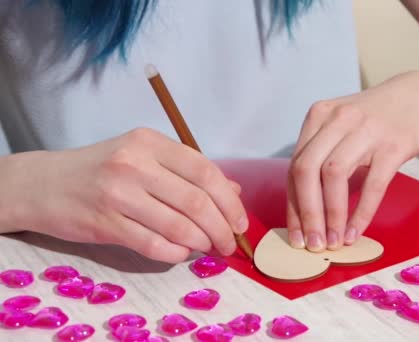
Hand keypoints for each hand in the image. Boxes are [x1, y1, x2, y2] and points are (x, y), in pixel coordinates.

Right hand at [0, 128, 247, 262]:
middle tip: (229, 243)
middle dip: (222, 228)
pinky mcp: (105, 224)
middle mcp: (135, 164)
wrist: (43, 184)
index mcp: (149, 142)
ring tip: (209, 248)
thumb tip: (233, 190)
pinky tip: (182, 252)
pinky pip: (154, 245)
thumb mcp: (143, 157)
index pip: (205, 171)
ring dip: (202, 243)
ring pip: (178, 226)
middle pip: (196, 201)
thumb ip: (187, 171)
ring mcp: (118, 194)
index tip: (239, 221)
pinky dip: (177, 253)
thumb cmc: (100, 169)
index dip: (230, 200)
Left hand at [287, 71, 418, 250]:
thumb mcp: (341, 125)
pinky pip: (372, 184)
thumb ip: (322, 155)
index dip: (293, 205)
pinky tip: (355, 232)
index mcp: (319, 116)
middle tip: (311, 244)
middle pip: (307, 170)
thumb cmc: (376, 118)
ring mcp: (366, 130)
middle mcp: (338, 119)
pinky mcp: (394, 145)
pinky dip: (361, 213)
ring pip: (334, 176)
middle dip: (306, 213)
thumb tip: (304, 207)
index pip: (295, 166)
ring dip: (331, 215)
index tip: (295, 234)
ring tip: (333, 242)